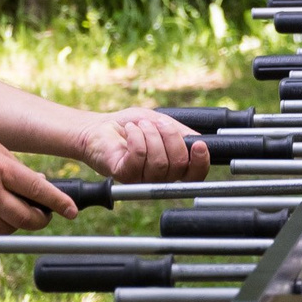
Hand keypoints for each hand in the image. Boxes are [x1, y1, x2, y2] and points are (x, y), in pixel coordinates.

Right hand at [0, 130, 78, 234]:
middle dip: (41, 219)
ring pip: (8, 229)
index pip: (38, 190)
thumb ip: (14, 168)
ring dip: (17, 223)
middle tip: (43, 215)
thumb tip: (37, 186)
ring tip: (14, 210)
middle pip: (26, 218)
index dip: (59, 203)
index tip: (72, 211)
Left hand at [75, 108, 205, 183]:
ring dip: (151, 135)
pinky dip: (137, 137)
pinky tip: (130, 131)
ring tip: (141, 125)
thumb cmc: (131, 126)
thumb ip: (180, 132)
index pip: (195, 175)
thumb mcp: (161, 122)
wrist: (101, 127)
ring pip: (159, 162)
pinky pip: (139, 156)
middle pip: (178, 165)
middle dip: (170, 137)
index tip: (198, 144)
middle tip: (157, 123)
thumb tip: (197, 140)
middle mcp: (159, 178)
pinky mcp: (125, 174)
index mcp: (172, 168)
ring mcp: (142, 179)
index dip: (200, 162)